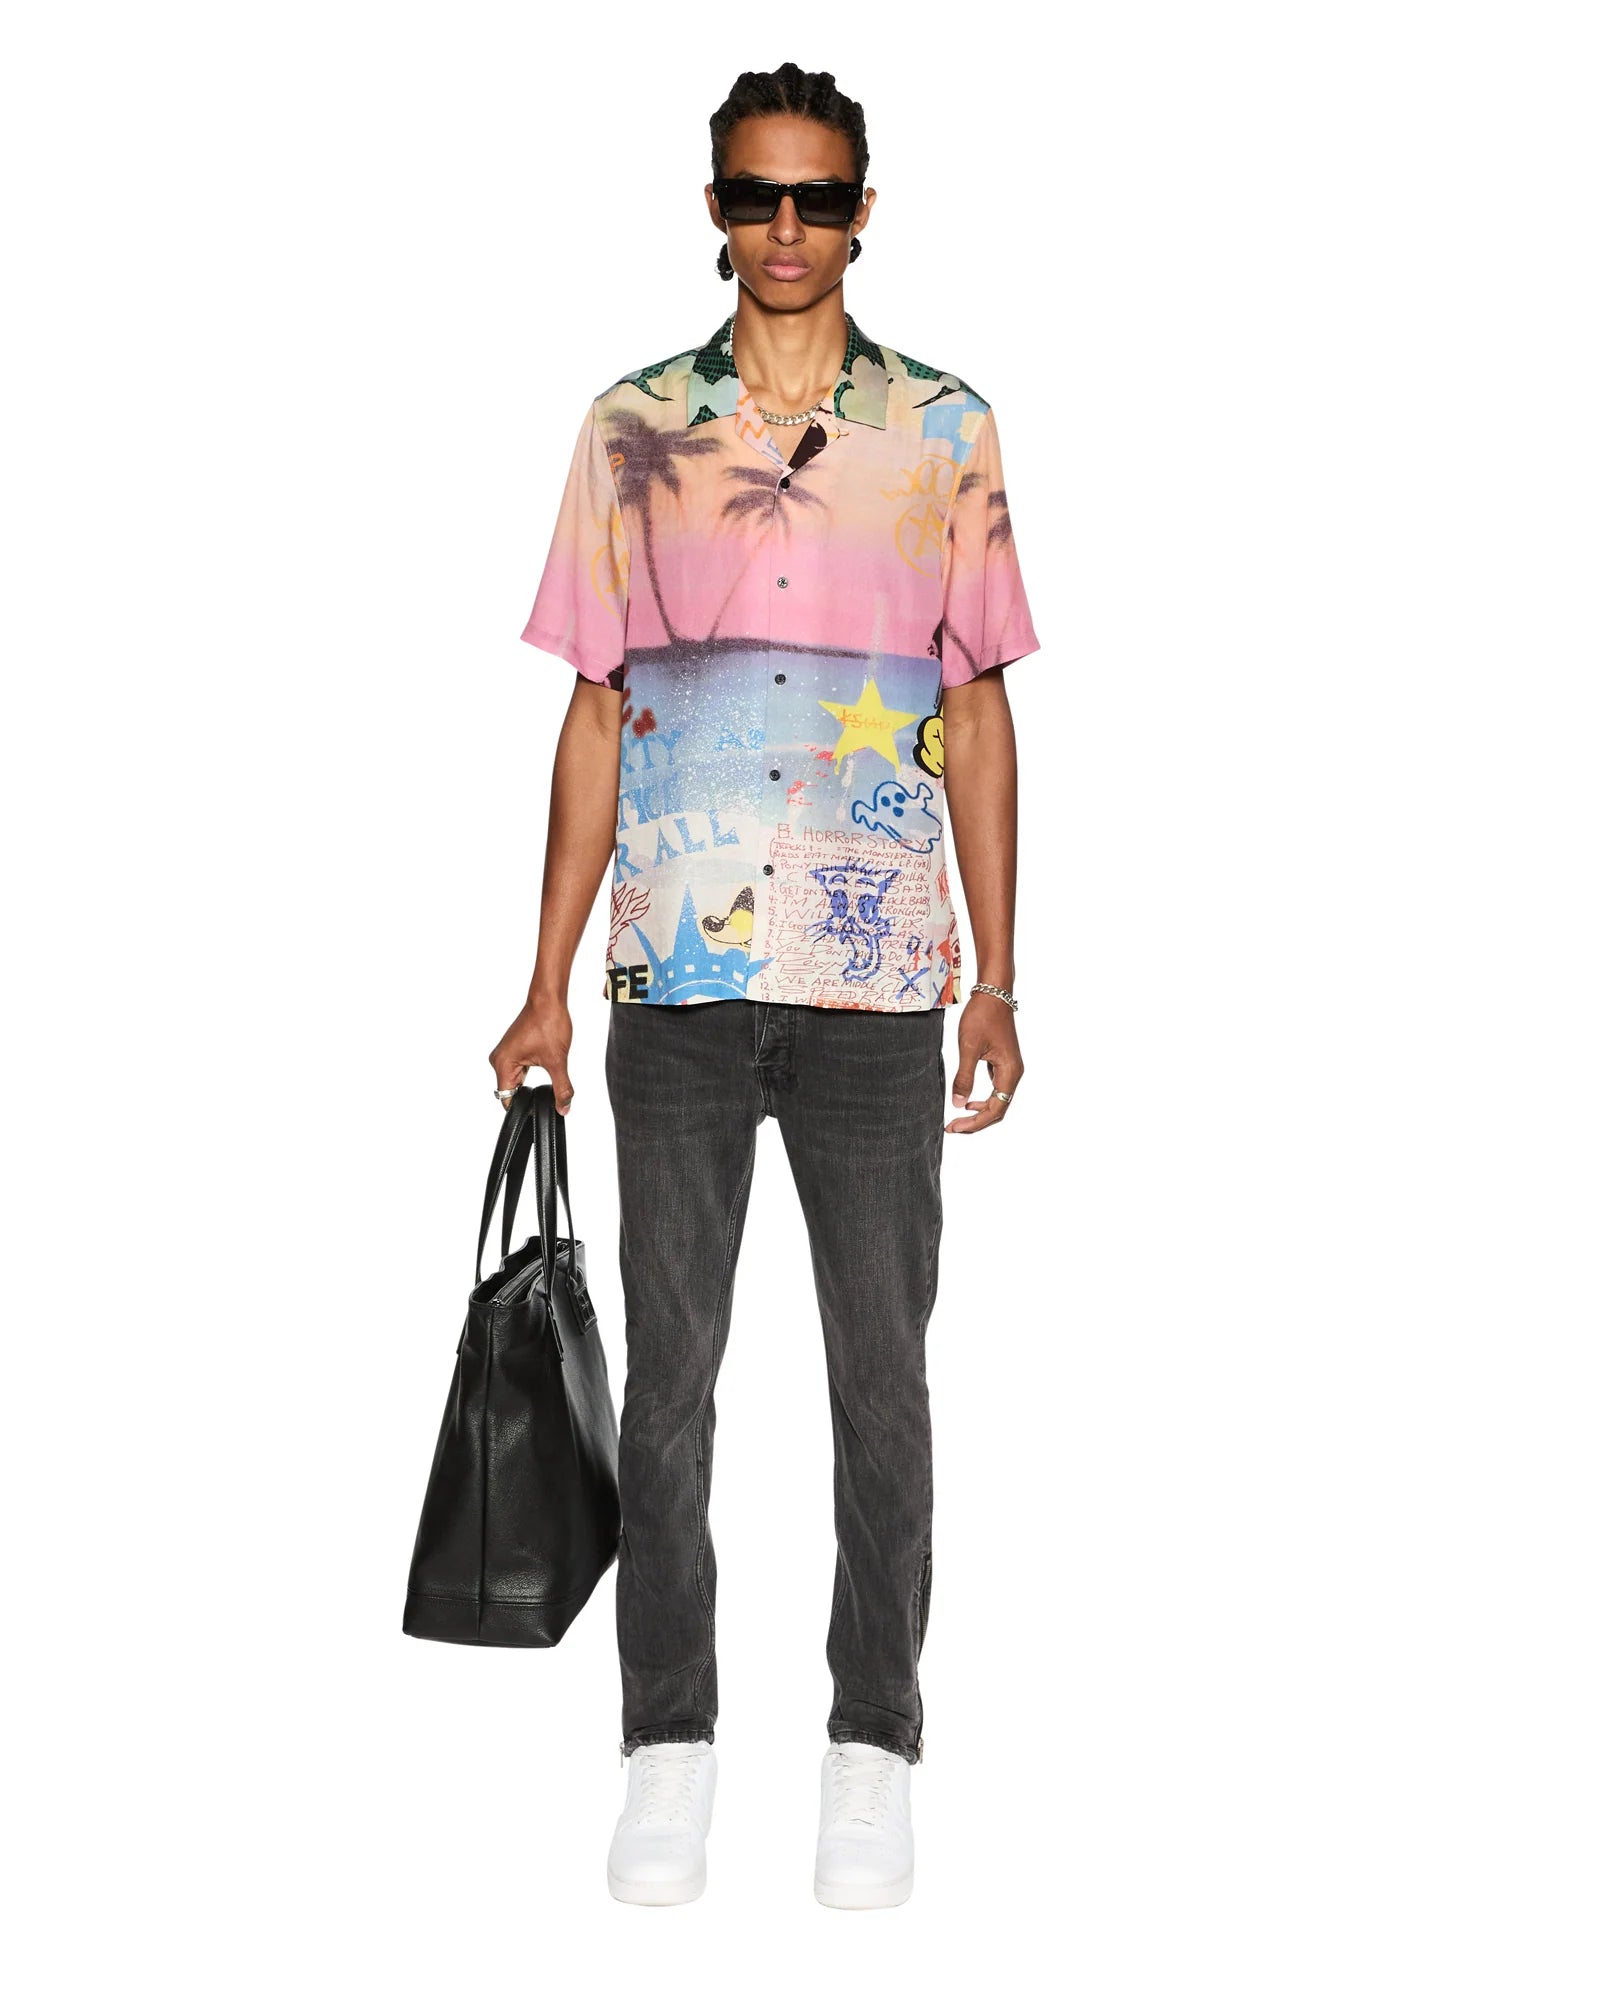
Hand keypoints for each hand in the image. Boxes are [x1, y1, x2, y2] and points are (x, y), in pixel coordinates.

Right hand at [489, 995, 574, 1113]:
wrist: (549, 1000)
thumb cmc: (548, 1023)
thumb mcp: (557, 1061)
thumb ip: (561, 1088)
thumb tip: (564, 1108)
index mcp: (503, 1064)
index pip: (507, 1099)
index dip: (523, 1108)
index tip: (538, 1109)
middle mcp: (499, 1060)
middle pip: (512, 1091)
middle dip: (530, 1094)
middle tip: (547, 1087)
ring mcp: (504, 1054)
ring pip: (517, 1080)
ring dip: (531, 1082)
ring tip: (545, 1068)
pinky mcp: (512, 1050)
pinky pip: (518, 1070)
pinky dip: (530, 1074)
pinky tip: (542, 1064)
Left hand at [946, 993, 1021, 1134]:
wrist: (993, 994)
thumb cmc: (982, 1017)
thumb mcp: (968, 1048)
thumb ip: (963, 1077)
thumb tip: (958, 1104)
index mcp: (1009, 1073)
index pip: (995, 1109)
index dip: (975, 1122)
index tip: (954, 1127)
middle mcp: (1013, 1073)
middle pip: (998, 1108)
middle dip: (976, 1121)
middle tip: (953, 1127)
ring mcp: (1009, 1068)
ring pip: (997, 1100)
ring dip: (979, 1112)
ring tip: (958, 1117)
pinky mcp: (1003, 1063)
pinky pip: (995, 1089)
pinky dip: (982, 1099)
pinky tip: (968, 1100)